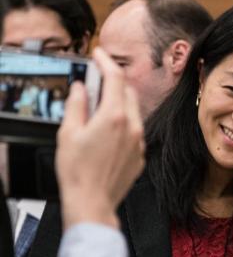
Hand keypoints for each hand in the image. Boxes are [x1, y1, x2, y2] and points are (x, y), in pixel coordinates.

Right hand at [56, 47, 144, 229]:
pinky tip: (108, 130)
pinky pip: (135, 131)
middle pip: (127, 92)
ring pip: (133, 112)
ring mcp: (139, 142)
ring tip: (100, 105)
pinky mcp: (140, 155)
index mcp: (114, 117)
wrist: (93, 202)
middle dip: (113, 81)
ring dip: (119, 102)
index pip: (115, 78)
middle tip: (96, 79)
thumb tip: (82, 88)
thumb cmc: (78, 172)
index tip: (99, 54)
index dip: (107, 61)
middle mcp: (132, 127)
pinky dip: (123, 123)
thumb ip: (77, 105)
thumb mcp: (68, 133)